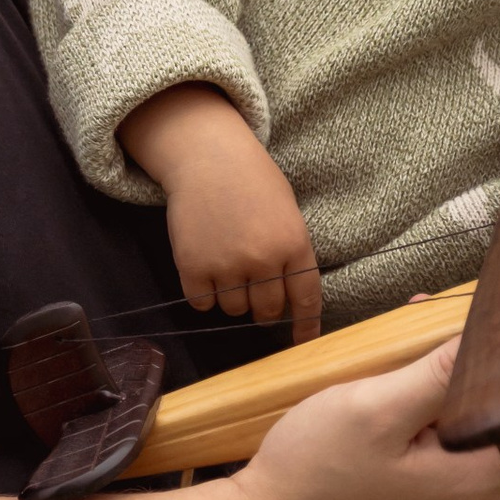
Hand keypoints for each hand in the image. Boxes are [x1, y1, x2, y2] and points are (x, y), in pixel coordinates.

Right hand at [119, 83, 321, 328]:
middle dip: (263, 309)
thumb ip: (292, 255)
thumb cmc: (252, 181)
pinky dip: (204, 294)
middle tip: (255, 293)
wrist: (207, 157)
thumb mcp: (287, 213)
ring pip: (233, 309)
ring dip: (231, 298)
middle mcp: (263, 260)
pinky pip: (202, 303)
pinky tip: (205, 270)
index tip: (302, 342)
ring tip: (226, 268)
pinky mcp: (192, 266)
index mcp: (294, 244)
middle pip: (266, 311)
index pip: (306, 299)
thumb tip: (290, 302)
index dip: (305, 326)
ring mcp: (226, 264)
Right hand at [218, 342, 499, 499]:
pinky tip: (387, 416)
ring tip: (393, 373)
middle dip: (466, 376)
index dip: (499, 360)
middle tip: (418, 333)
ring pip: (471, 444)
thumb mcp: (373, 408)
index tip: (461, 328)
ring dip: (442, 404)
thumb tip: (493, 338)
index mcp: (482, 487)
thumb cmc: (309, 476)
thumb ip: (440, 374)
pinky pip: (447, 469)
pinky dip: (427, 437)